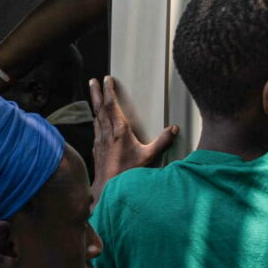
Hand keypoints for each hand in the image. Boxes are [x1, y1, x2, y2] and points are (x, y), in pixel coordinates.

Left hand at [88, 77, 175, 191]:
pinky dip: (96, 119)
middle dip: (96, 92)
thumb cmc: (127, 173)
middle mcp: (106, 133)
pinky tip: (97, 120)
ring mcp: (100, 140)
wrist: (107, 188)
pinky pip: (96, 128)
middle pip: (99, 107)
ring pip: (96, 117)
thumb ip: (162, 142)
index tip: (107, 79)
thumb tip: (174, 129)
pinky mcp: (97, 148)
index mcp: (119, 131)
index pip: (111, 105)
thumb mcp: (148, 157)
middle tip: (93, 80)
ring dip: (95, 104)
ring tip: (94, 94)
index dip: (109, 90)